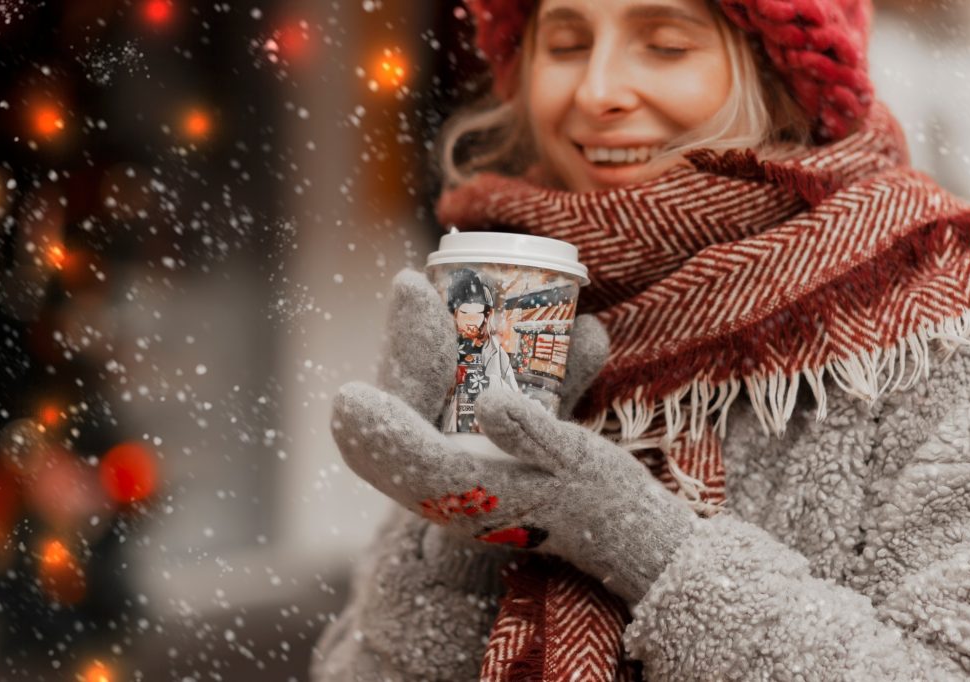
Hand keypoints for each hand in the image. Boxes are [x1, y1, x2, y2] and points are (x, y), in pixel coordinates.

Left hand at [333, 273, 696, 601]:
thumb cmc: (605, 502)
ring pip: (420, 407)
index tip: (348, 395)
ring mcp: (457, 466)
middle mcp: (451, 486)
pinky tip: (447, 320)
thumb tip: (490, 400)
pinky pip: (441, 401)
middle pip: (407, 421)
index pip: (411, 464)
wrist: (622, 533)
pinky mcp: (471, 450)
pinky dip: (440, 363)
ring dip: (417, 354)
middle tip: (410, 289)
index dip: (378, 428)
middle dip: (404, 358)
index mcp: (471, 500)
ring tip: (419, 294)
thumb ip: (536, 435)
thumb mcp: (579, 464)